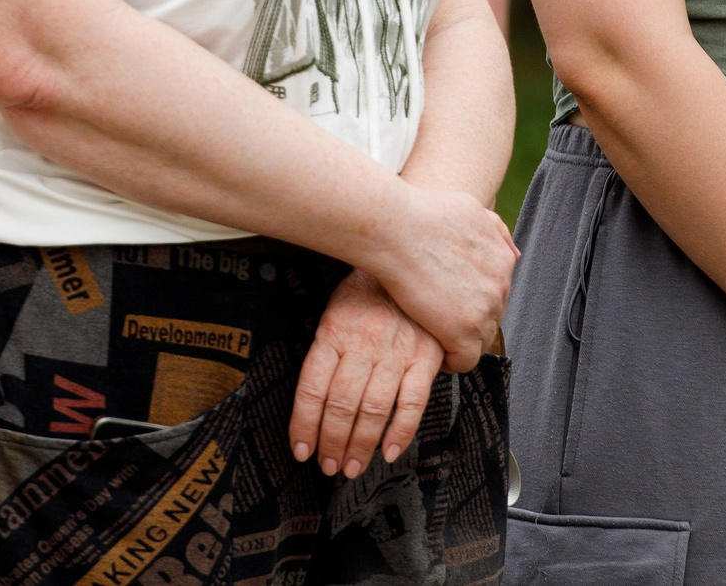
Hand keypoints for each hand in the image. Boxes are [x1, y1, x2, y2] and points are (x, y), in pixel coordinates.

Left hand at [291, 270, 442, 477]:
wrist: (413, 258)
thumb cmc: (369, 290)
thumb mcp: (337, 309)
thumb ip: (328, 349)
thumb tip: (314, 400)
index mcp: (334, 331)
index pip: (312, 388)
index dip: (304, 425)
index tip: (301, 450)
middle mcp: (363, 344)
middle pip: (340, 405)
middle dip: (331, 443)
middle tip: (327, 466)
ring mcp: (396, 352)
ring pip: (373, 409)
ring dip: (360, 446)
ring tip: (351, 467)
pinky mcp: (425, 357)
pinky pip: (412, 402)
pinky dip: (401, 432)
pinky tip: (388, 452)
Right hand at [368, 186, 514, 371]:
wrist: (397, 229)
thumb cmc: (424, 214)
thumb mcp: (471, 209)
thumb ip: (496, 231)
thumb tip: (515, 253)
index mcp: (503, 259)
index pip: (495, 292)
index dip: (472, 298)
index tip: (450, 300)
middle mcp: (500, 286)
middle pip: (490, 316)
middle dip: (467, 319)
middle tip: (439, 318)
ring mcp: (484, 311)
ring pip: (480, 340)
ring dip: (460, 341)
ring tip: (435, 337)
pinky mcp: (463, 332)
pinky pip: (466, 361)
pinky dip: (452, 361)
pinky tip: (435, 354)